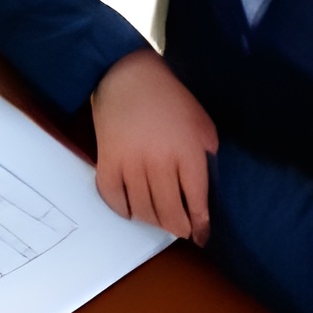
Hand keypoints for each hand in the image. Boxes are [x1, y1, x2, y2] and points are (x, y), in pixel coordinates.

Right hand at [87, 51, 219, 241]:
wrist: (128, 77)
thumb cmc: (170, 98)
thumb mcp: (201, 123)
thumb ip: (205, 154)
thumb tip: (200, 185)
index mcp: (187, 151)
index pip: (197, 198)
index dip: (200, 222)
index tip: (201, 235)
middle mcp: (159, 161)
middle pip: (169, 210)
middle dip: (179, 227)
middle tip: (182, 231)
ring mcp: (131, 163)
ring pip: (143, 209)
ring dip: (154, 221)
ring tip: (161, 221)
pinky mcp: (107, 162)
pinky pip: (114, 198)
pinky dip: (123, 210)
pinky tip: (133, 210)